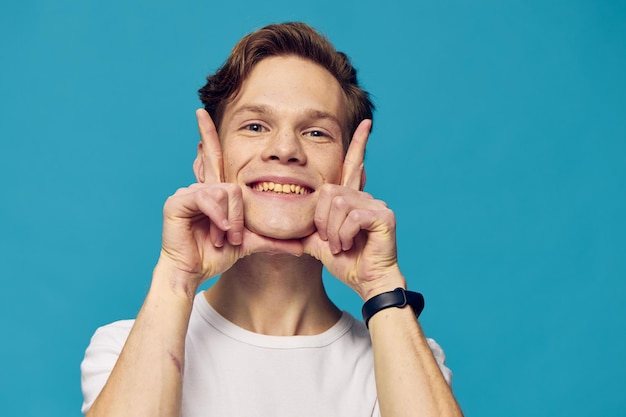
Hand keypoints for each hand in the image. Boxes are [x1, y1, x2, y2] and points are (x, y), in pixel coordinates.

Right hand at [157, 109, 302, 291]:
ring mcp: (187, 192)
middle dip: (235, 215)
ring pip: (225, 192)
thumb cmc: (215, 256)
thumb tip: (301, 247)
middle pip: (233, 185)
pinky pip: (207, 198)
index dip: (209, 135)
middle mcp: (201, 187)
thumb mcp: (248, 243)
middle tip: (232, 237)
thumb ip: (273, 240)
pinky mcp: (176, 202)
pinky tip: (218, 234)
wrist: (192, 272)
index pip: (215, 158)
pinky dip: (218, 217)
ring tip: (226, 240)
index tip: (201, 112)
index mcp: (215, 192)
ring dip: (229, 220)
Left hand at [302, 120, 404, 299]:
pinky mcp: (384, 215)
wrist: (366, 282)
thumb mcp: (318, 242)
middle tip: (331, 240)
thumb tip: (284, 226)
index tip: (366, 123)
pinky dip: (344, 234)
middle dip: (322, 220)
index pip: (353, 165)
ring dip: (333, 231)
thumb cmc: (347, 262)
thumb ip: (306, 228)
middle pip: (328, 192)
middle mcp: (365, 196)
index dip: (359, 143)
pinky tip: (348, 246)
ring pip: (337, 204)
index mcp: (352, 199)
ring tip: (340, 245)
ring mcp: (376, 204)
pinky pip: (351, 215)